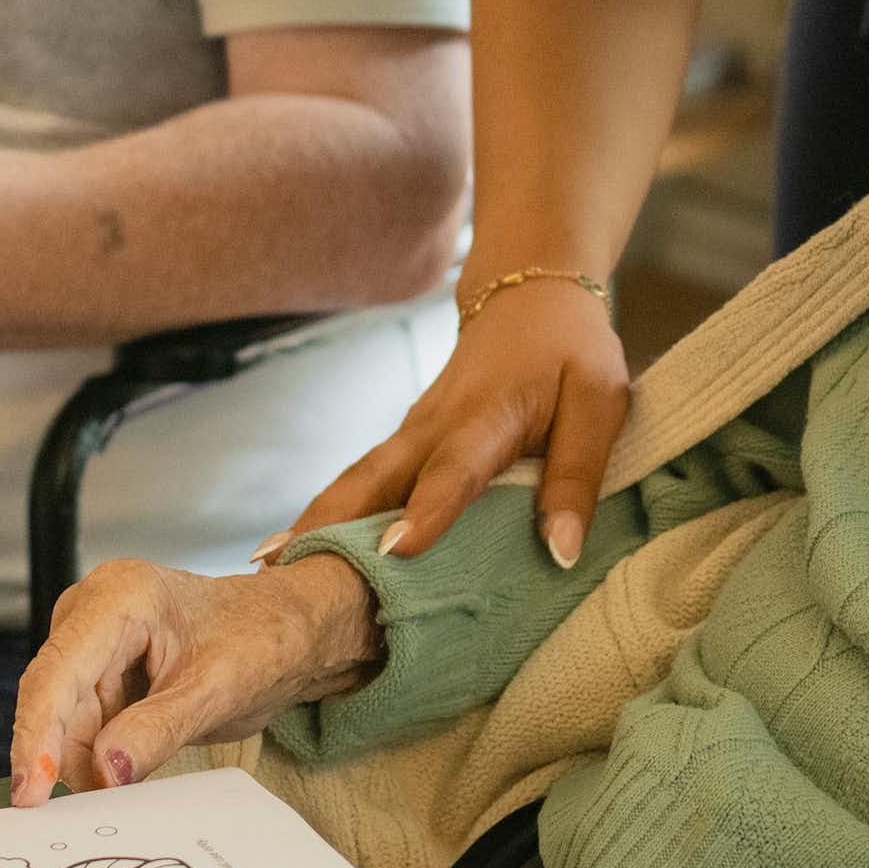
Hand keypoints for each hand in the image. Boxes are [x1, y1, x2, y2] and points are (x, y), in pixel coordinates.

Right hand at [10, 553, 379, 800]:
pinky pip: (81, 727)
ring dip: (83, 765)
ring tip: (121, 791)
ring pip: (63, 722)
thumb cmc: (261, 639)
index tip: (31, 794)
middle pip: (53, 701)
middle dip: (61, 760)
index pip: (58, 672)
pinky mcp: (99, 672)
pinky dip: (96, 759)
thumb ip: (157, 730)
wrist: (288, 630)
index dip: (37, 736)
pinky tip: (118, 779)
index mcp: (120, 597)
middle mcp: (93, 612)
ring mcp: (92, 643)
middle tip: (83, 817)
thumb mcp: (217, 691)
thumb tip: (102, 774)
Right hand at [280, 278, 630, 564]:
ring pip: (357, 480)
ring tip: (268, 572)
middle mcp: (435, 424)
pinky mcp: (405, 443)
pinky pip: (364, 483)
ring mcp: (411, 432)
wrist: (530, 295)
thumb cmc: (570, 353)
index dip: (427, 509)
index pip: (455, 466)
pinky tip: (299, 554)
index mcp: (488, 415)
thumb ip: (578, 476)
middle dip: (328, 524)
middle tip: (284, 573)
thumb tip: (560, 553)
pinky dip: (330, 517)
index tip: (393, 551)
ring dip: (313, 523)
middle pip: (374, 476)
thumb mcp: (600, 405)